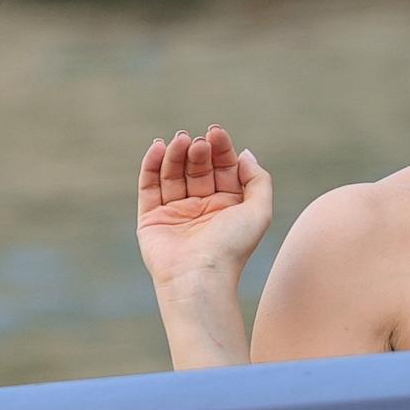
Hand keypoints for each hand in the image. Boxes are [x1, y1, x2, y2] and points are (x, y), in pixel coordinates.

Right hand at [137, 126, 272, 289]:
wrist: (199, 277)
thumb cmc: (232, 246)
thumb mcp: (260, 210)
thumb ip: (258, 179)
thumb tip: (245, 154)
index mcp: (229, 205)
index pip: (224, 168)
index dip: (221, 148)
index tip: (216, 131)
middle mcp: (203, 207)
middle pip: (199, 168)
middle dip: (199, 151)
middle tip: (198, 141)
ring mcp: (176, 212)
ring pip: (174, 174)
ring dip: (176, 154)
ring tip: (180, 140)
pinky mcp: (151, 218)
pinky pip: (149, 187)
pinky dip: (151, 166)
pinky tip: (157, 147)